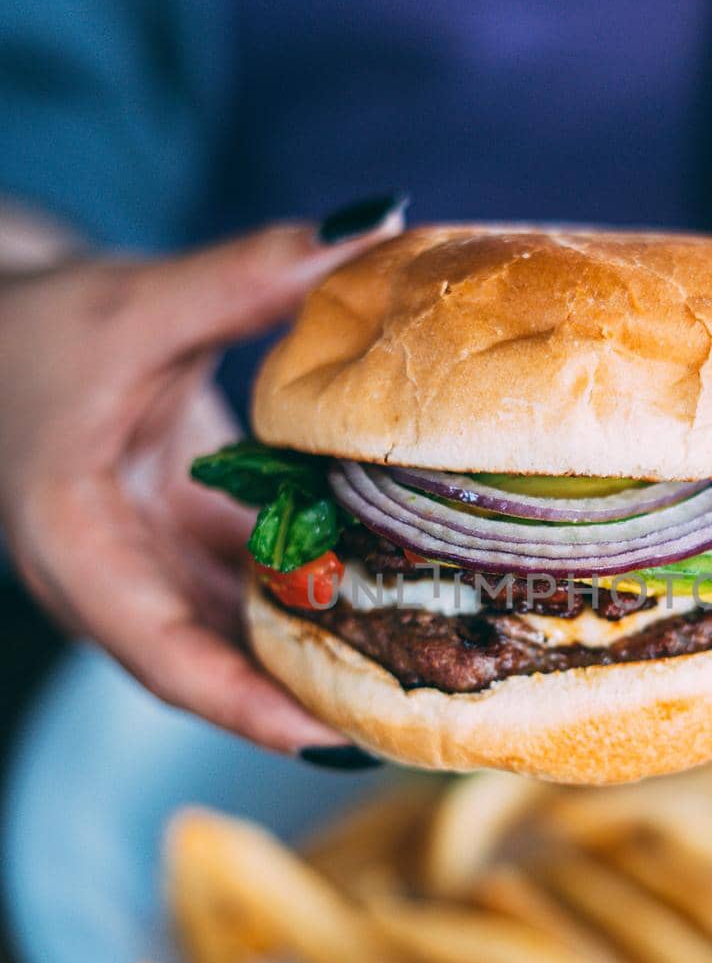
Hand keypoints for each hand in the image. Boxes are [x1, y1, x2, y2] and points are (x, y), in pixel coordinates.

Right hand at [0, 215, 401, 750]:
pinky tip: (391, 589)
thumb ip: (247, 275)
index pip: (167, 659)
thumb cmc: (37, 327)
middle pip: (216, 668)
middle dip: (306, 697)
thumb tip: (369, 226)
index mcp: (79, 550)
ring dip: (319, 650)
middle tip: (412, 714)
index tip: (333, 736)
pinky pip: (250, 591)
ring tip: (423, 667)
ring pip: (238, 636)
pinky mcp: (178, 548)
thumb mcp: (139, 302)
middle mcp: (113, 583)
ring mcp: (146, 572)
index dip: (249, 706)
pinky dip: (312, 593)